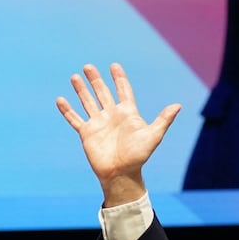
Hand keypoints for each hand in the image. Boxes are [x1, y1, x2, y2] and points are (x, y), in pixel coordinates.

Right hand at [56, 63, 180, 205]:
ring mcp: (99, 123)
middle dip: (96, 80)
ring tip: (74, 77)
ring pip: (88, 102)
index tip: (114, 66)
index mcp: (128, 114)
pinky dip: (67, 110)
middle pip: (102, 93)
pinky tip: (60, 99)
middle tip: (89, 66)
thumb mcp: (153, 136)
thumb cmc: (139, 156)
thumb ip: (163, 120)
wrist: (121, 173)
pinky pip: (75, 119)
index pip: (123, 91)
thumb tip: (178, 105)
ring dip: (81, 90)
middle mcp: (112, 116)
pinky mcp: (87, 133)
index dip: (119, 79)